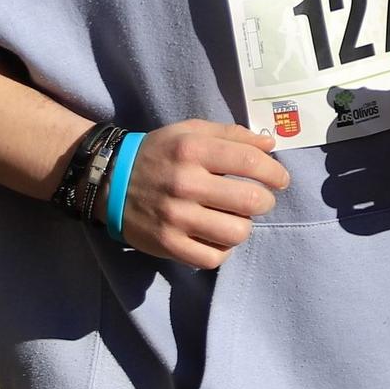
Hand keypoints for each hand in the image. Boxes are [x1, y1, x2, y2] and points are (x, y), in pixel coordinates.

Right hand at [117, 120, 289, 269]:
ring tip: (235, 217)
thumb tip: (270, 143)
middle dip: (266, 201)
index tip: (280, 179)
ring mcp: (176, 217)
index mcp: (193, 149)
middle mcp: (185, 182)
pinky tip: (217, 236)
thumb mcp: (191, 131)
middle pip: (251, 201)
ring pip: (237, 232)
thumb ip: (232, 134)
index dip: (275, 172)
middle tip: (261, 200)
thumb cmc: (159, 153)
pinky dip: (223, 249)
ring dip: (244, 226)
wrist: (109, 180)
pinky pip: (214, 257)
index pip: (251, 161)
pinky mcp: (168, 244)